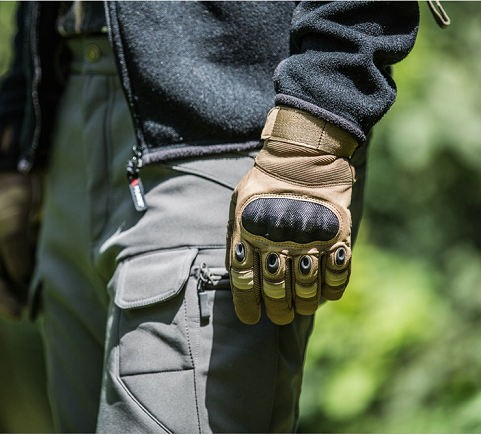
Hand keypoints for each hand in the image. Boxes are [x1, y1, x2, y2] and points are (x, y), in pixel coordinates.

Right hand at [0, 171, 41, 320]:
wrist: (25, 160)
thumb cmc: (14, 186)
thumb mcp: (11, 215)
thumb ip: (14, 246)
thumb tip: (22, 276)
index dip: (2, 297)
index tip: (18, 314)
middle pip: (0, 277)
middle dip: (12, 297)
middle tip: (29, 314)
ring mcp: (11, 235)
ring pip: (15, 268)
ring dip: (25, 286)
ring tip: (40, 303)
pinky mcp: (28, 229)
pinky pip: (29, 255)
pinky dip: (36, 269)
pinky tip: (49, 278)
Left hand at [226, 106, 357, 324]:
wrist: (303, 153)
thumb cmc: (265, 182)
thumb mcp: (239, 205)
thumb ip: (237, 238)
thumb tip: (239, 272)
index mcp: (250, 237)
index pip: (245, 285)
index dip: (248, 308)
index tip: (252, 318)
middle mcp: (278, 244)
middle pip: (276, 295)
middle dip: (277, 311)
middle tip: (280, 314)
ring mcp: (309, 242)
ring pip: (308, 293)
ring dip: (304, 304)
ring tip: (301, 304)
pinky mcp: (337, 237)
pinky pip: (338, 278)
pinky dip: (333, 289)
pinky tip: (326, 290)